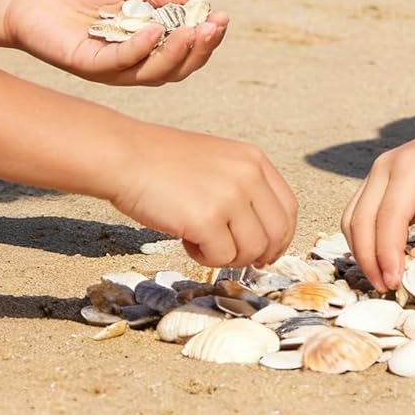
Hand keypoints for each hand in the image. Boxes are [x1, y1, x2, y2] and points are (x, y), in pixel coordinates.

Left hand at [2, 0, 227, 85]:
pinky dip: (140, 49)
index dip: (207, 37)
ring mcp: (111, 67)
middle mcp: (133, 60)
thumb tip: (191, 0)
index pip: (185, 48)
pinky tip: (154, 29)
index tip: (222, 16)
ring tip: (193, 31)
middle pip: (178, 68)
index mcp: (146, 41)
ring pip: (155, 73)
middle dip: (201, 50)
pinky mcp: (88, 66)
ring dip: (178, 53)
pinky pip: (120, 63)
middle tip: (214, 28)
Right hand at [108, 122, 298, 269]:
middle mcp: (248, 176)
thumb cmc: (164, 163)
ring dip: (224, 255)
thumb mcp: (218, 162)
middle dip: (258, 255)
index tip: (267, 252)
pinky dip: (203, 257)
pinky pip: (220, 258)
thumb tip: (262, 237)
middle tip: (233, 257)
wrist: (127, 157)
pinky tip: (184, 238)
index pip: (288, 208)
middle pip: (276, 234)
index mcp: (254, 160)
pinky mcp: (206, 220)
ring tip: (198, 237)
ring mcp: (229, 198)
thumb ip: (243, 189)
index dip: (280, 237)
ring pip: (250, 251)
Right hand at [342, 119, 414, 291]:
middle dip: (368, 259)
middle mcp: (384, 168)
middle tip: (387, 289)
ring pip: (354, 218)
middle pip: (360, 220)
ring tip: (384, 279)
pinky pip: (363, 214)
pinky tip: (385, 260)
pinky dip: (367, 239)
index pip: (387, 219)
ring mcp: (379, 173)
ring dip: (362, 251)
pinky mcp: (382, 183)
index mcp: (408, 168)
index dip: (387, 255)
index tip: (397, 284)